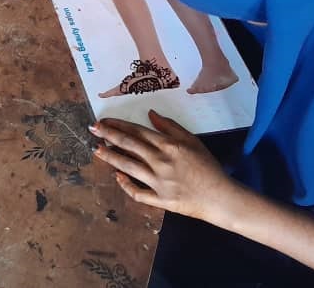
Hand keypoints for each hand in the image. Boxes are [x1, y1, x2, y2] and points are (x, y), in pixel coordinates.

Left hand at [91, 111, 235, 220]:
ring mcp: (158, 182)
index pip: (137, 132)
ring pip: (128, 166)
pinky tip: (117, 176)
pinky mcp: (159, 200)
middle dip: (108, 135)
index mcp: (168, 146)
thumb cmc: (207, 167)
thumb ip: (170, 127)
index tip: (103, 121)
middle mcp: (159, 162)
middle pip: (128, 145)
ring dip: (110, 157)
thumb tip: (150, 114)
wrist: (221, 197)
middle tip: (93, 130)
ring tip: (97, 150)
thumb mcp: (192, 141)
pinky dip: (125, 184)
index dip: (118, 125)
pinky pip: (137, 192)